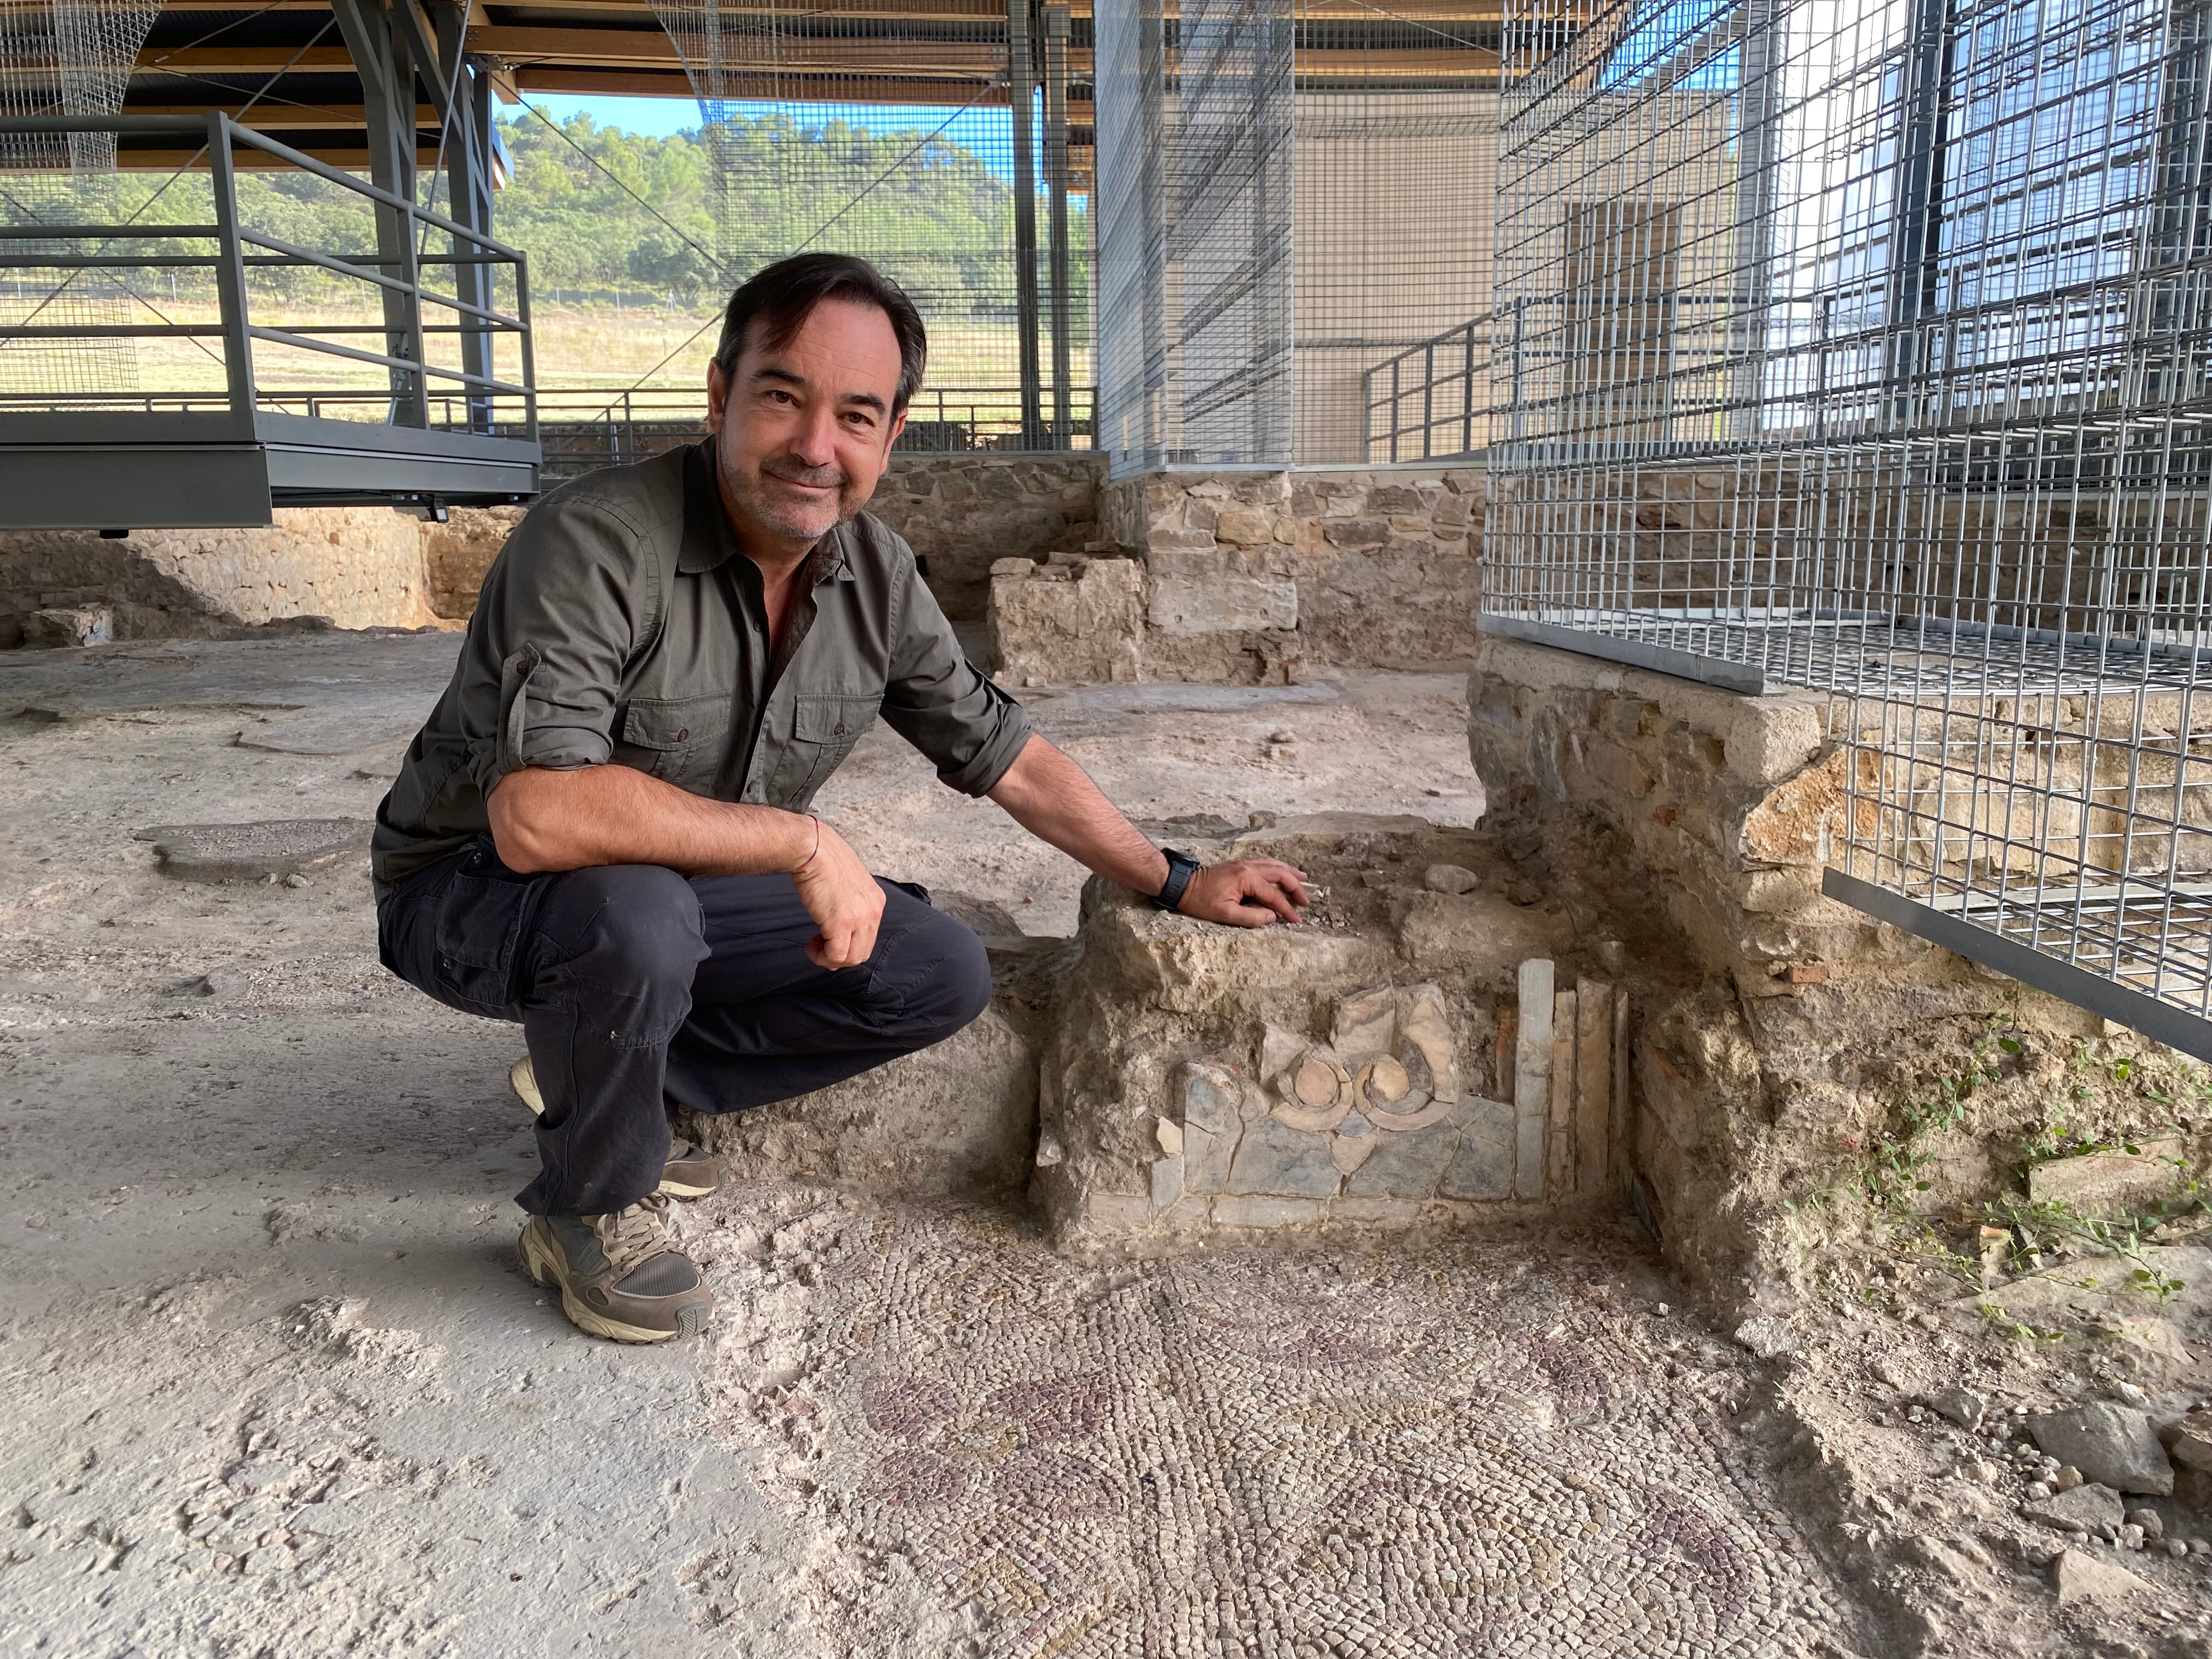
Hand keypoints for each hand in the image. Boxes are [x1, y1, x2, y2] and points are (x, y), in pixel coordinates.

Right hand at [791, 819, 884, 968]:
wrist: (814, 849)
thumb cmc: (823, 860)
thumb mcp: (846, 882)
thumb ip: (848, 902)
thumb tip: (835, 922)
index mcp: (876, 901)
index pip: (869, 936)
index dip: (849, 944)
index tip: (830, 940)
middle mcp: (873, 911)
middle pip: (863, 951)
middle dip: (841, 956)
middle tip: (821, 947)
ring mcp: (859, 918)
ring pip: (851, 958)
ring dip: (830, 959)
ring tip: (814, 947)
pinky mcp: (841, 924)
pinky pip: (836, 956)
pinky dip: (822, 957)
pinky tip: (811, 946)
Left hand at [1177, 857, 1309, 927]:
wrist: (1182, 884)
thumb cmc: (1200, 900)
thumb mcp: (1225, 914)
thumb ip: (1251, 917)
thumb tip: (1272, 917)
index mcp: (1247, 878)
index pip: (1273, 895)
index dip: (1287, 909)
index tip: (1297, 920)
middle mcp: (1249, 867)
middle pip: (1280, 874)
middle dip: (1295, 887)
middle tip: (1305, 901)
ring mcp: (1244, 863)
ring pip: (1274, 865)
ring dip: (1290, 872)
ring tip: (1304, 878)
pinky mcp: (1239, 865)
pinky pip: (1265, 863)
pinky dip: (1278, 867)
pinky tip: (1282, 871)